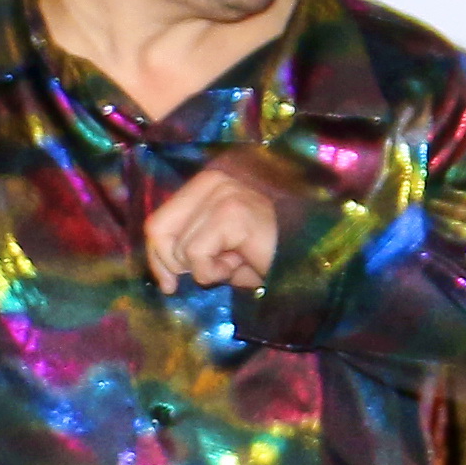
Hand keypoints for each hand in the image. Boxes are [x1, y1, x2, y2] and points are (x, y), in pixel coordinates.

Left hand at [145, 147, 306, 294]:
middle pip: (158, 229)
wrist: (307, 260)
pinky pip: (197, 255)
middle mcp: (212, 180)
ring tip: (235, 263)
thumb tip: (161, 271)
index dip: (158, 256)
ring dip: (204, 270)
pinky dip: (213, 273)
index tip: (170, 284)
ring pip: (179, 247)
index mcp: (205, 183)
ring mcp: (223, 194)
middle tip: (204, 277)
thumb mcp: (215, 249)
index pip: (158, 220)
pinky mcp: (232, 213)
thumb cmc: (264, 256)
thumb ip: (185, 247)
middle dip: (171, 264)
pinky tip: (240, 265)